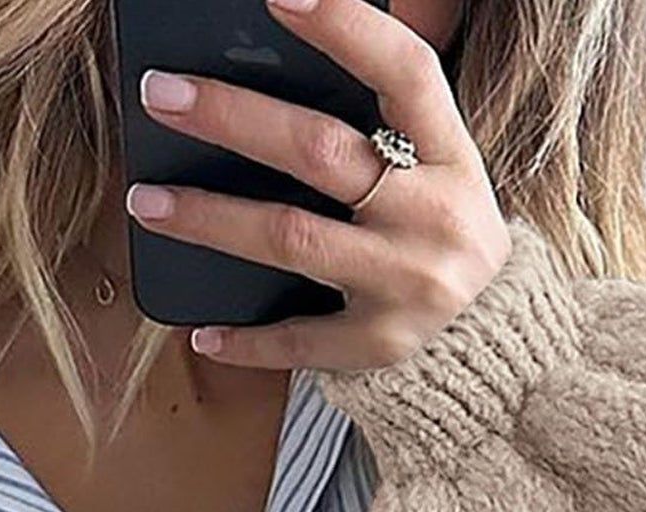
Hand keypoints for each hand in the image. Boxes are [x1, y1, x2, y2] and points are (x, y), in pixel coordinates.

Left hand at [126, 0, 509, 372]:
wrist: (498, 342)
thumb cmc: (438, 232)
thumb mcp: (432, 169)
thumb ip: (375, 127)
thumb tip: (262, 73)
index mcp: (451, 156)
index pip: (406, 73)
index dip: (346, 27)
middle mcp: (434, 217)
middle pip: (322, 152)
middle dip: (234, 118)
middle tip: (162, 94)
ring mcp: (406, 286)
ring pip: (291, 238)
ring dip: (209, 218)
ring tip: (147, 199)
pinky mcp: (379, 346)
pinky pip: (297, 339)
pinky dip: (244, 339)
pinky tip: (198, 328)